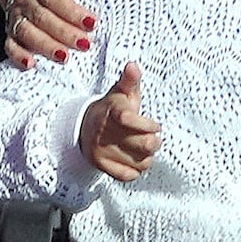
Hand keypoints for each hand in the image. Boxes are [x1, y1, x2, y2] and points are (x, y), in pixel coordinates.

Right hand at [0, 0, 97, 69]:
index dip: (72, 11)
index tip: (92, 23)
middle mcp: (26, 1)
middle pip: (42, 17)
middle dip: (64, 32)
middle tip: (84, 44)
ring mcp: (17, 18)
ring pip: (27, 32)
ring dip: (46, 46)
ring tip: (64, 57)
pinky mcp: (11, 34)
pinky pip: (11, 45)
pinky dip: (19, 56)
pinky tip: (31, 64)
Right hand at [77, 63, 160, 185]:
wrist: (84, 126)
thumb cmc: (111, 109)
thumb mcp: (120, 92)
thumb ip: (130, 80)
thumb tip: (133, 65)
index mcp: (111, 112)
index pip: (130, 120)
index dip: (149, 125)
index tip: (155, 125)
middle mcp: (104, 132)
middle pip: (143, 144)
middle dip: (154, 141)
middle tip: (154, 137)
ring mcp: (101, 151)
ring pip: (139, 162)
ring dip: (147, 156)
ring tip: (145, 148)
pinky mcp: (101, 165)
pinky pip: (128, 175)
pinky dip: (136, 170)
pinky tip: (136, 159)